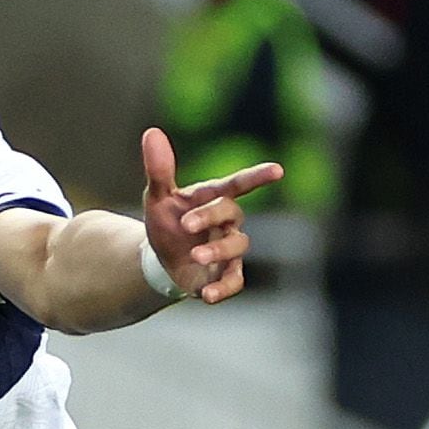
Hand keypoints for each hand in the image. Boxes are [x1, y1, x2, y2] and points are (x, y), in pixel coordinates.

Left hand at [138, 125, 271, 305]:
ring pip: (237, 246)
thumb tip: (152, 132)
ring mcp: (228, 249)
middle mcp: (227, 222)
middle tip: (185, 225)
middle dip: (211, 217)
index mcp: (212, 198)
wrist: (161, 259)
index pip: (238, 184)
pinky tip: (208, 295)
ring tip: (194, 255)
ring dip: (217, 250)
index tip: (277, 171)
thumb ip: (159, 169)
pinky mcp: (225, 274)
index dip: (257, 177)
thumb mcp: (157, 196)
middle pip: (231, 213)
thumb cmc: (166, 221)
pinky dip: (224, 288)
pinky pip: (235, 281)